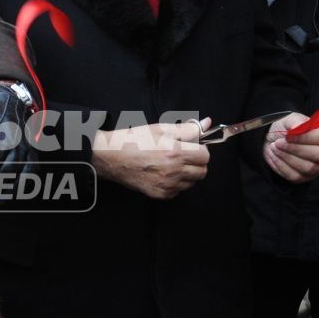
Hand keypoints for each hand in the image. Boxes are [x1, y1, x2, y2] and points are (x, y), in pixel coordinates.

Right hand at [92, 119, 208, 198]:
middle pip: (202, 172)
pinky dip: (175, 183)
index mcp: (176, 153)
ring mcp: (167, 185)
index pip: (205, 156)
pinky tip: (163, 173)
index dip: (200, 149)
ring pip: (191, 182)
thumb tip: (207, 123)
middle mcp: (173, 171)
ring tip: (171, 164)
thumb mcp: (161, 129)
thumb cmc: (134, 140)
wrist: (111, 157)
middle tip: (183, 155)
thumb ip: (188, 128)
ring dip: (187, 174)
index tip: (191, 146)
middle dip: (196, 163)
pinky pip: (178, 191)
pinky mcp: (159, 194)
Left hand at [264, 114, 318, 182]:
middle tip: (278, 142)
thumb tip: (297, 128)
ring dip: (287, 156)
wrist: (274, 140)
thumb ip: (296, 121)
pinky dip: (281, 165)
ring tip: (274, 147)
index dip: (306, 137)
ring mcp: (317, 168)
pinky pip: (295, 176)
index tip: (288, 135)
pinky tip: (274, 155)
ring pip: (308, 167)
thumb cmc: (287, 129)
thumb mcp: (290, 119)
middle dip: (295, 149)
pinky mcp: (304, 177)